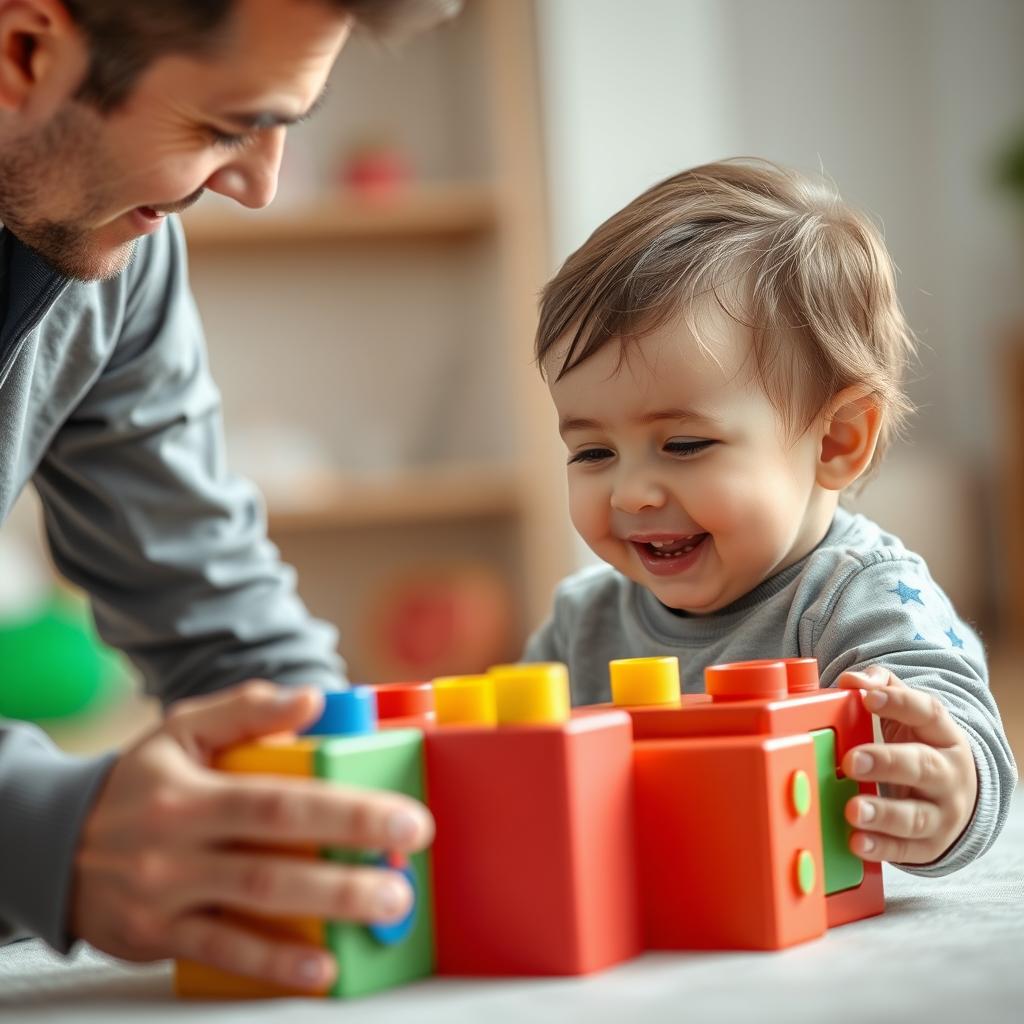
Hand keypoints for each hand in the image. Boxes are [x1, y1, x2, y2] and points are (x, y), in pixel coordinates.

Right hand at [70, 681, 433, 991]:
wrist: (51, 844)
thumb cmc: (136, 782)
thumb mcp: (181, 730)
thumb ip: (246, 711)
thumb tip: (312, 699)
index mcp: (193, 792)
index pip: (280, 800)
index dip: (346, 811)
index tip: (404, 819)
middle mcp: (179, 846)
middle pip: (274, 859)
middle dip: (348, 872)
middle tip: (404, 879)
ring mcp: (168, 896)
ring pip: (255, 908)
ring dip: (325, 913)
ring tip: (382, 910)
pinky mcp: (160, 937)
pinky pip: (222, 952)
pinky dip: (272, 964)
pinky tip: (320, 970)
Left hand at [837, 666, 977, 864]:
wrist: (957, 797)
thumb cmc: (918, 747)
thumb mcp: (906, 716)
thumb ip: (880, 689)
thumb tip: (853, 679)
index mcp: (943, 735)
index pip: (927, 713)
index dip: (899, 702)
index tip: (868, 697)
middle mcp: (948, 774)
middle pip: (922, 766)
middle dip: (886, 762)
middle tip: (852, 759)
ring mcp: (942, 813)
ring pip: (916, 815)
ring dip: (883, 813)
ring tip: (853, 809)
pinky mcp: (930, 845)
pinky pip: (906, 849)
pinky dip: (881, 847)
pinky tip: (856, 842)